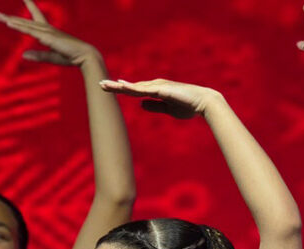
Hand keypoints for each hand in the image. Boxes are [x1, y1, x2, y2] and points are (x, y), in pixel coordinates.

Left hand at [0, 0, 97, 66]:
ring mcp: (47, 33)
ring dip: (11, 22)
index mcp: (48, 32)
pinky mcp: (48, 38)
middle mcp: (46, 29)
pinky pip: (31, 32)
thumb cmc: (71, 57)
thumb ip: (38, 56)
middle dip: (9, 18)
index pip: (35, 17)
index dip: (29, 6)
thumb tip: (22, 55)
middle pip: (24, 22)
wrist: (86, 56)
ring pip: (25, 25)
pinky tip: (10, 24)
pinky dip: (20, 27)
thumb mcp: (52, 57)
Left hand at [99, 79, 221, 119]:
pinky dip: (133, 88)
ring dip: (120, 86)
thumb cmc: (188, 106)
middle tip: (100, 85)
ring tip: (106, 85)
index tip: (109, 89)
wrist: (203, 103)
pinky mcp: (163, 89)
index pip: (135, 90)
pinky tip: (123, 86)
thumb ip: (154, 106)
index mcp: (156, 90)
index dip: (122, 90)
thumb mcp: (167, 108)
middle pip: (131, 86)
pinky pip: (144, 89)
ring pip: (135, 87)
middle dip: (116, 86)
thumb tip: (140, 105)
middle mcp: (155, 85)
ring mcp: (158, 86)